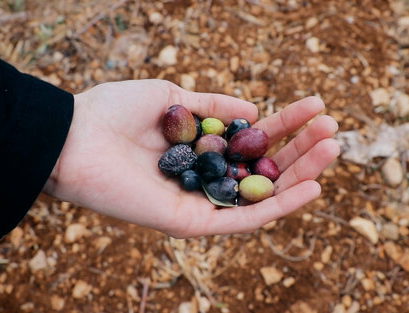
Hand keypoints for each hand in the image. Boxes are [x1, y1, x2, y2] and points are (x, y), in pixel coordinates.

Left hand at [44, 80, 339, 237]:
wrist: (75, 138)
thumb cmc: (115, 112)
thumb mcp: (172, 98)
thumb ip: (214, 105)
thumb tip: (255, 108)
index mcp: (202, 149)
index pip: (253, 140)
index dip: (286, 123)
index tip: (316, 106)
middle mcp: (205, 177)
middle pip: (263, 169)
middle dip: (300, 149)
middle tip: (333, 130)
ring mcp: (201, 202)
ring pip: (262, 196)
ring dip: (300, 175)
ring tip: (332, 150)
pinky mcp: (193, 223)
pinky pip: (243, 219)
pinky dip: (278, 207)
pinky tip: (311, 187)